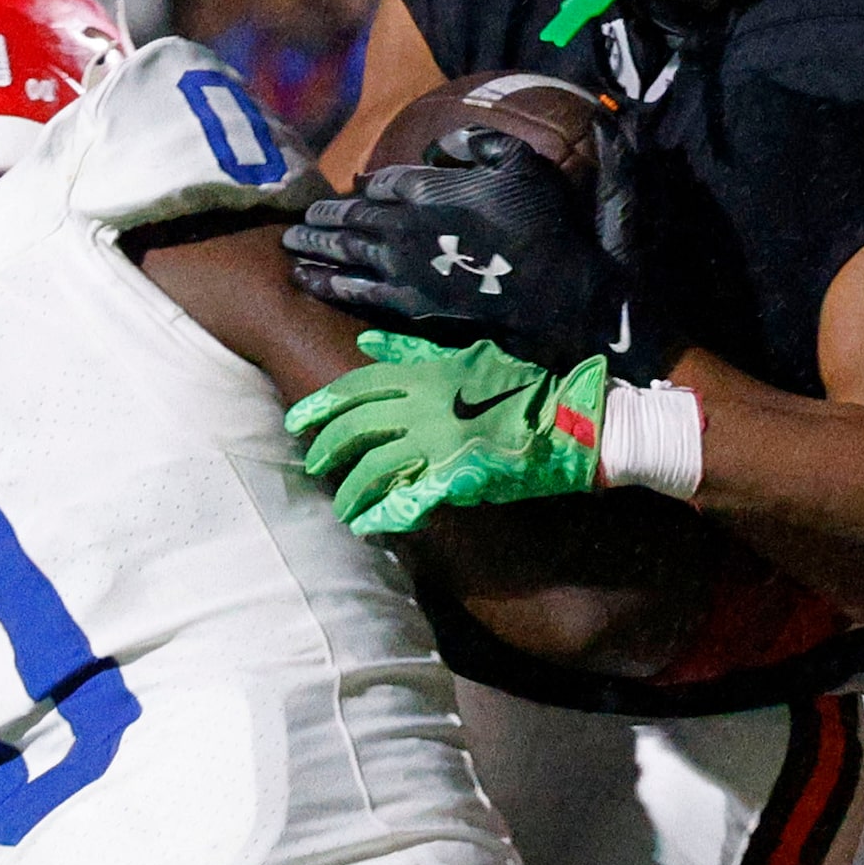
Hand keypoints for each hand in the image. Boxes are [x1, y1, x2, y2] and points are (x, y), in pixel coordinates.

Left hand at [285, 128, 647, 372]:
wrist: (551, 286)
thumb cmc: (540, 218)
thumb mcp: (516, 159)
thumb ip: (473, 141)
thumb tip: (436, 148)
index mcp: (426, 187)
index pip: (380, 182)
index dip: (365, 185)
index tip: (353, 188)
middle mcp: (402, 225)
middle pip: (350, 217)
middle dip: (321, 216)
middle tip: (297, 219)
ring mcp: (401, 266)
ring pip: (343, 251)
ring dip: (313, 246)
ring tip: (290, 244)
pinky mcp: (408, 301)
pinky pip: (355, 290)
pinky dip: (327, 282)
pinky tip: (306, 279)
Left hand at [287, 332, 606, 534]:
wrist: (565, 420)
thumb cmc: (519, 384)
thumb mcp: (466, 354)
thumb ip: (413, 348)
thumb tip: (366, 338)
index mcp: (424, 375)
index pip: (357, 389)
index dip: (322, 406)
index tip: (298, 421)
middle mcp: (422, 408)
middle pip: (355, 429)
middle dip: (327, 448)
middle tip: (312, 464)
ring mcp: (437, 445)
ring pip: (374, 469)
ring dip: (351, 490)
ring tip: (343, 506)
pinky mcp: (455, 478)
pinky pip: (407, 500)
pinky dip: (384, 515)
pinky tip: (369, 526)